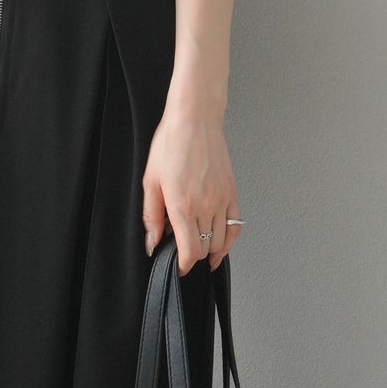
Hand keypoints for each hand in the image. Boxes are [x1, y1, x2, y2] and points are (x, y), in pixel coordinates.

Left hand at [142, 107, 240, 276]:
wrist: (195, 120)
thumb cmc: (171, 144)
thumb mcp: (151, 181)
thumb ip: (152, 216)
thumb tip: (152, 242)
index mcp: (182, 205)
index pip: (189, 251)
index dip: (183, 265)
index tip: (177, 267)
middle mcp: (205, 206)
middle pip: (205, 248)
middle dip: (192, 257)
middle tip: (181, 253)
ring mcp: (221, 199)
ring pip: (221, 241)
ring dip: (209, 249)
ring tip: (197, 247)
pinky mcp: (231, 192)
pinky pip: (235, 225)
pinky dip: (228, 239)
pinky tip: (220, 243)